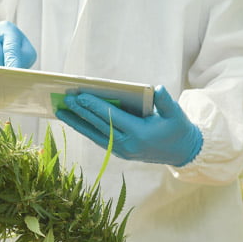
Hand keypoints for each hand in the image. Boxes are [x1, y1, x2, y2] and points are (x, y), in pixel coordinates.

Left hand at [55, 85, 202, 166]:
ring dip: (77, 122)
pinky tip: (74, 120)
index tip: (80, 96)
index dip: (95, 106)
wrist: (181, 152)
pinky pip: (98, 138)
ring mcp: (122, 150)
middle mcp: (127, 144)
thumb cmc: (178, 129)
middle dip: (81, 112)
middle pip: (99, 125)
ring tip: (61, 111)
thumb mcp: (176, 114)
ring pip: (94, 134)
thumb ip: (165, 101)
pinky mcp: (119, 152)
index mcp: (139, 134)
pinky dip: (85, 129)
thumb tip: (157, 88)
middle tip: (66, 99)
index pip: (112, 117)